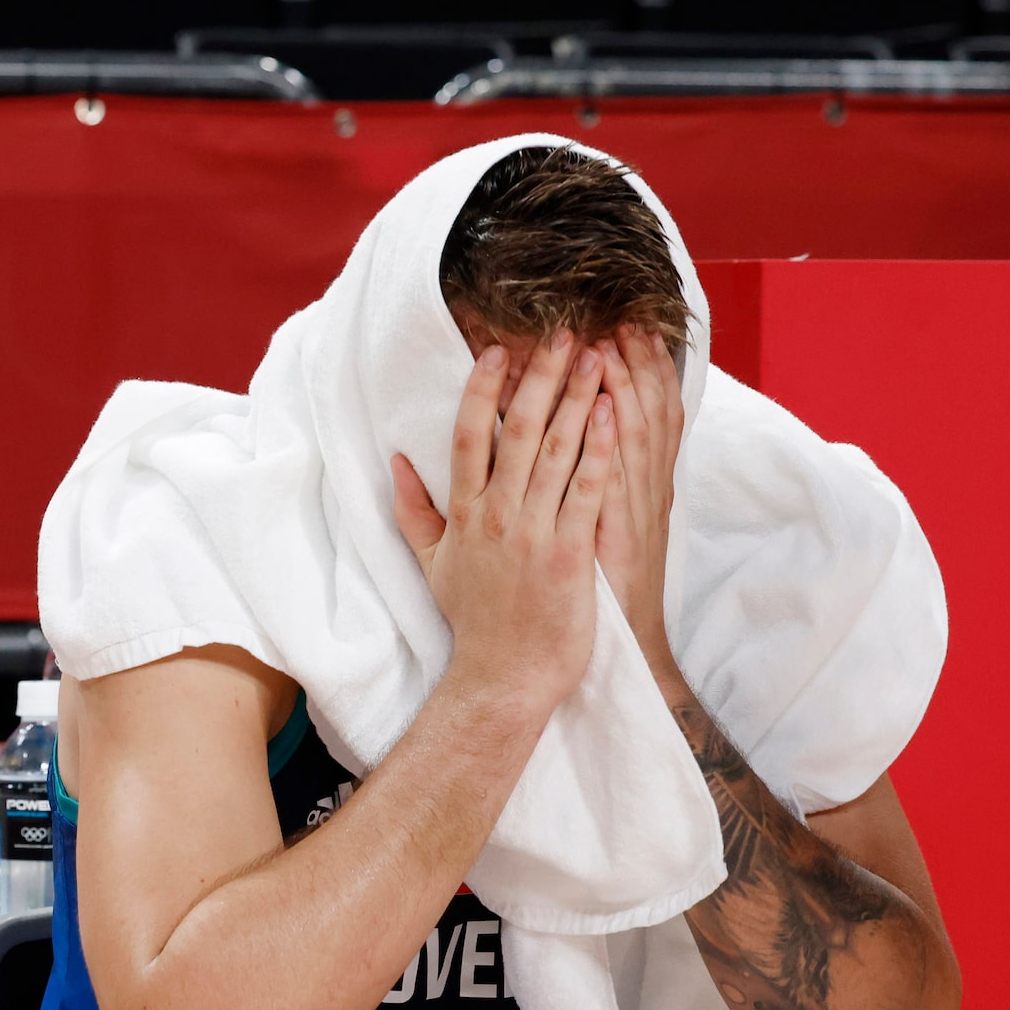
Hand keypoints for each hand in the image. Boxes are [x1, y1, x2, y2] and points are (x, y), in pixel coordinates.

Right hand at [391, 329, 616, 721]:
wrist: (505, 677)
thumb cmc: (475, 621)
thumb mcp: (433, 564)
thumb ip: (414, 511)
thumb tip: (396, 462)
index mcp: (464, 515)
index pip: (467, 437)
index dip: (482, 390)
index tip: (499, 351)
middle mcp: (495, 516)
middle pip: (516, 431)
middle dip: (540, 377)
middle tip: (561, 332)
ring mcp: (532, 533)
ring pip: (555, 451)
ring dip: (576, 398)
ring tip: (595, 357)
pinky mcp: (569, 553)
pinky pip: (587, 489)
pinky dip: (599, 449)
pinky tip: (613, 412)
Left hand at [594, 326, 683, 686]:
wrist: (591, 652)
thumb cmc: (582, 594)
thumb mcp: (588, 532)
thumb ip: (584, 484)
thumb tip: (577, 441)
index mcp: (629, 490)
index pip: (637, 416)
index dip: (635, 371)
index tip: (621, 327)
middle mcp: (638, 494)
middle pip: (643, 415)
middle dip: (634, 365)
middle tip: (622, 317)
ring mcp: (628, 513)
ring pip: (634, 436)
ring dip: (628, 385)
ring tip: (616, 338)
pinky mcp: (613, 536)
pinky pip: (614, 478)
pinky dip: (613, 438)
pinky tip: (609, 401)